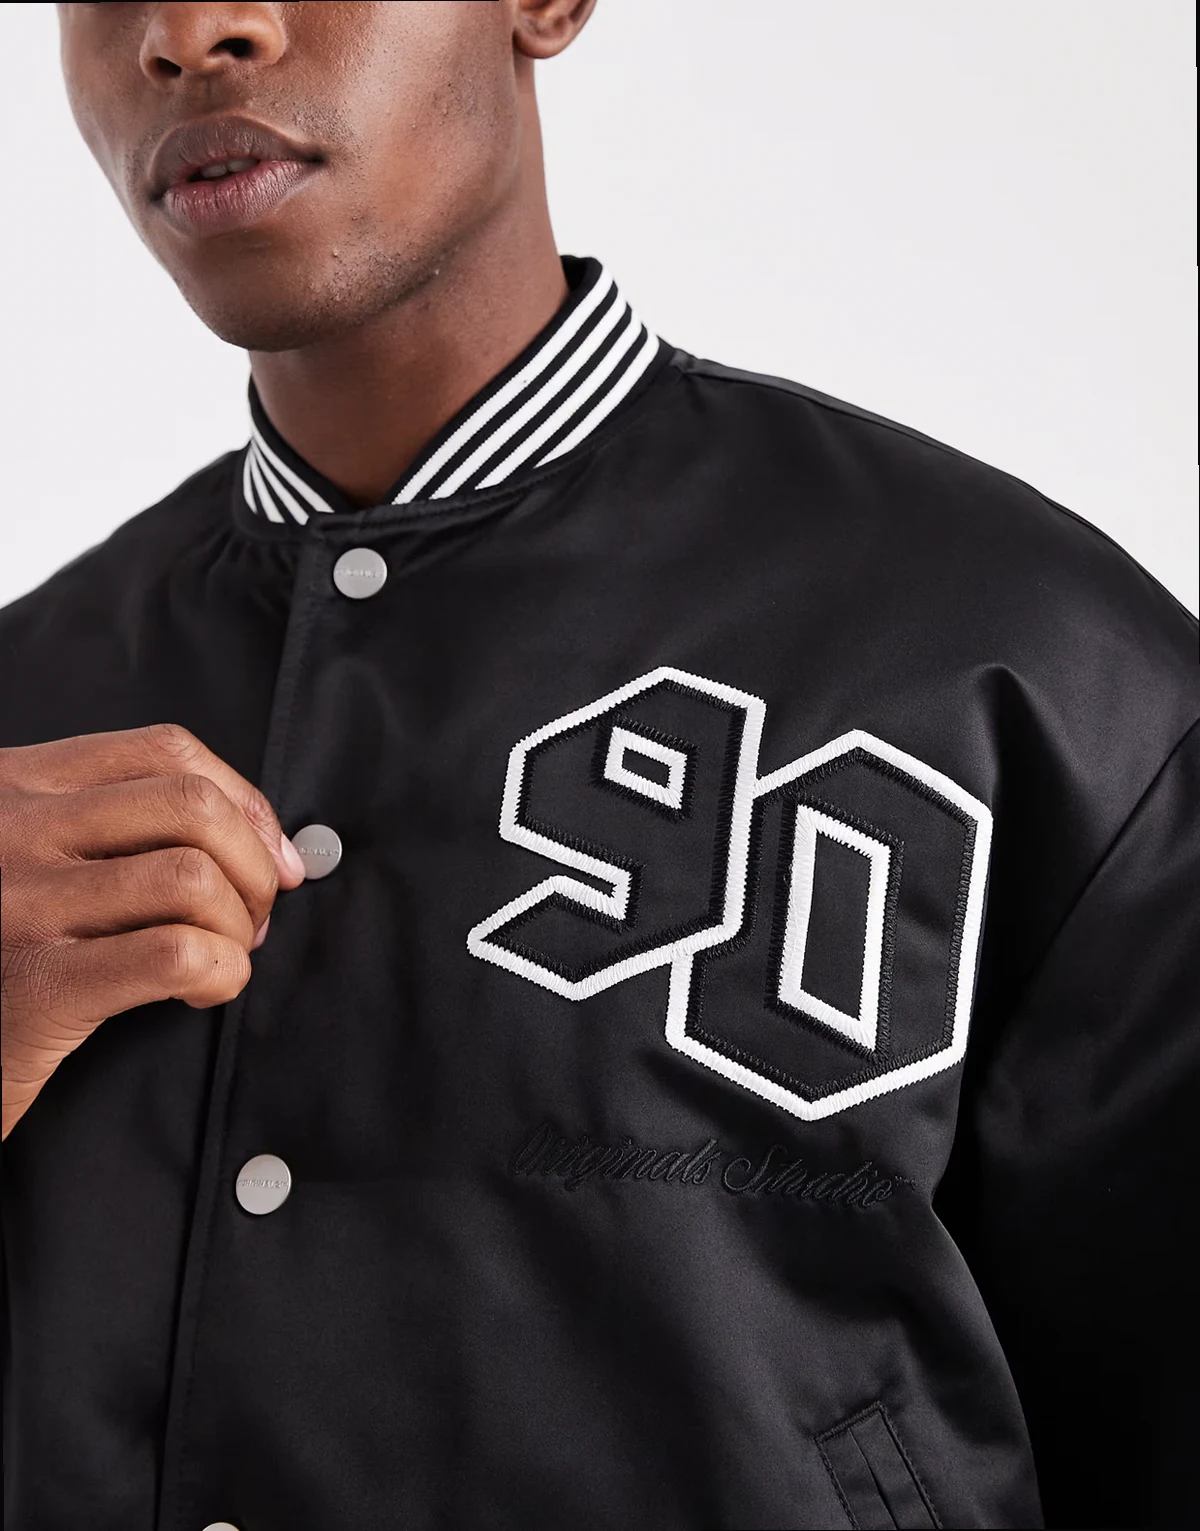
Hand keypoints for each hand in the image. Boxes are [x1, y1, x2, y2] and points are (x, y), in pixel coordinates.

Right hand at [0, 723, 306, 1139]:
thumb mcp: (24, 853)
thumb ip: (111, 827)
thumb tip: (263, 840)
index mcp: (14, 783)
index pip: (165, 751)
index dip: (244, 799)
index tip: (271, 850)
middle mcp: (11, 828)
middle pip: (192, 806)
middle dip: (254, 863)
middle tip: (252, 913)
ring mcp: (20, 904)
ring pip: (192, 878)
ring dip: (236, 923)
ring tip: (221, 953)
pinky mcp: (37, 987)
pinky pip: (175, 955)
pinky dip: (221, 972)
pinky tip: (200, 989)